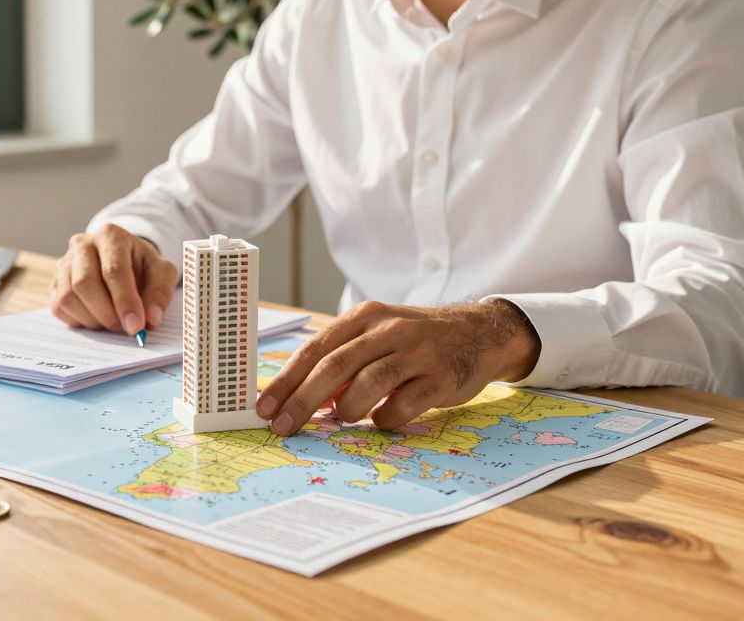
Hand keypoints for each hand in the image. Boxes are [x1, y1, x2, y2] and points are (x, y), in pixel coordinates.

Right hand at [49, 223, 178, 334]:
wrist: (123, 260)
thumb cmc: (142, 266)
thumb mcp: (162, 272)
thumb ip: (160, 293)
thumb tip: (150, 320)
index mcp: (111, 235)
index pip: (113, 270)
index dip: (125, 301)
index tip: (136, 326)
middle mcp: (82, 244)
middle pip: (84, 283)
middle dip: (107, 313)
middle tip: (124, 329)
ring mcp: (64, 262)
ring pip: (68, 297)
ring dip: (92, 320)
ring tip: (112, 322)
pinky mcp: (55, 282)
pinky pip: (58, 307)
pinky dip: (79, 320)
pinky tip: (97, 318)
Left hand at [257, 299, 539, 434]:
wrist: (478, 333)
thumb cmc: (413, 340)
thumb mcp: (375, 336)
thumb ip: (341, 360)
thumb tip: (297, 398)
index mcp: (363, 317)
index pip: (314, 349)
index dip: (286, 380)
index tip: (265, 406)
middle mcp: (387, 330)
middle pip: (334, 367)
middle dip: (302, 401)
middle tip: (284, 427)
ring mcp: (417, 352)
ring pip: (368, 384)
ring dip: (347, 409)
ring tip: (342, 418)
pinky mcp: (441, 376)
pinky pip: (404, 404)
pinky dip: (386, 418)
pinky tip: (383, 419)